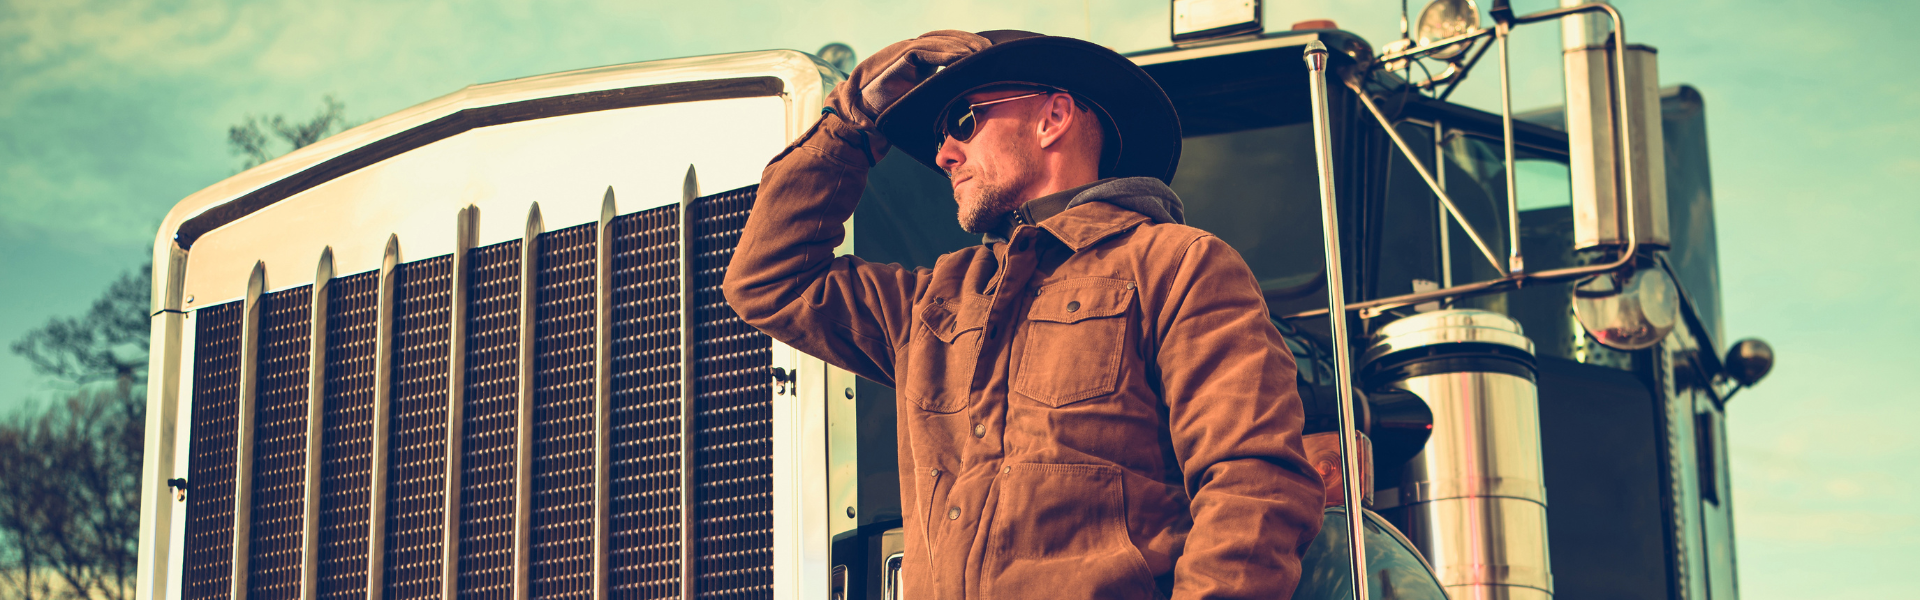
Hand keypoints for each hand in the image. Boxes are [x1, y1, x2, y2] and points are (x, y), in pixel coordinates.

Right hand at [827, 30, 988, 138]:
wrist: (859, 123)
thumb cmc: (890, 120)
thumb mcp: (922, 107)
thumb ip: (939, 99)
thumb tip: (968, 108)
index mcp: (917, 62)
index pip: (947, 46)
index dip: (967, 47)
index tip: (987, 55)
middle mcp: (909, 53)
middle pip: (945, 38)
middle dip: (969, 42)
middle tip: (990, 50)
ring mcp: (900, 53)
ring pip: (936, 40)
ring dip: (960, 45)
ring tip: (981, 52)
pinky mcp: (894, 60)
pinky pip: (922, 50)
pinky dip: (943, 52)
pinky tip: (962, 57)